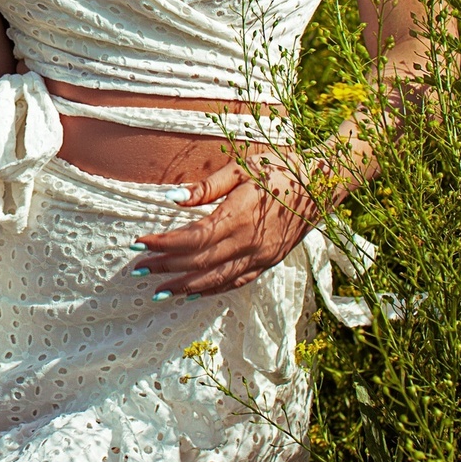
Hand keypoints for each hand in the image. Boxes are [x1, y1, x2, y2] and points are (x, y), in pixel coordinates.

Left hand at [129, 148, 325, 299]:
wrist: (322, 187)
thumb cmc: (281, 170)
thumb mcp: (243, 168)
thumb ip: (207, 187)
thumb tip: (172, 198)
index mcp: (239, 217)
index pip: (192, 238)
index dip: (164, 244)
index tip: (139, 243)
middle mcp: (249, 243)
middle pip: (199, 262)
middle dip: (166, 266)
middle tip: (138, 268)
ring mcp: (260, 257)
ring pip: (216, 279)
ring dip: (184, 286)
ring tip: (158, 290)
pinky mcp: (268, 262)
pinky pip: (236, 282)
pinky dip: (212, 290)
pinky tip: (193, 294)